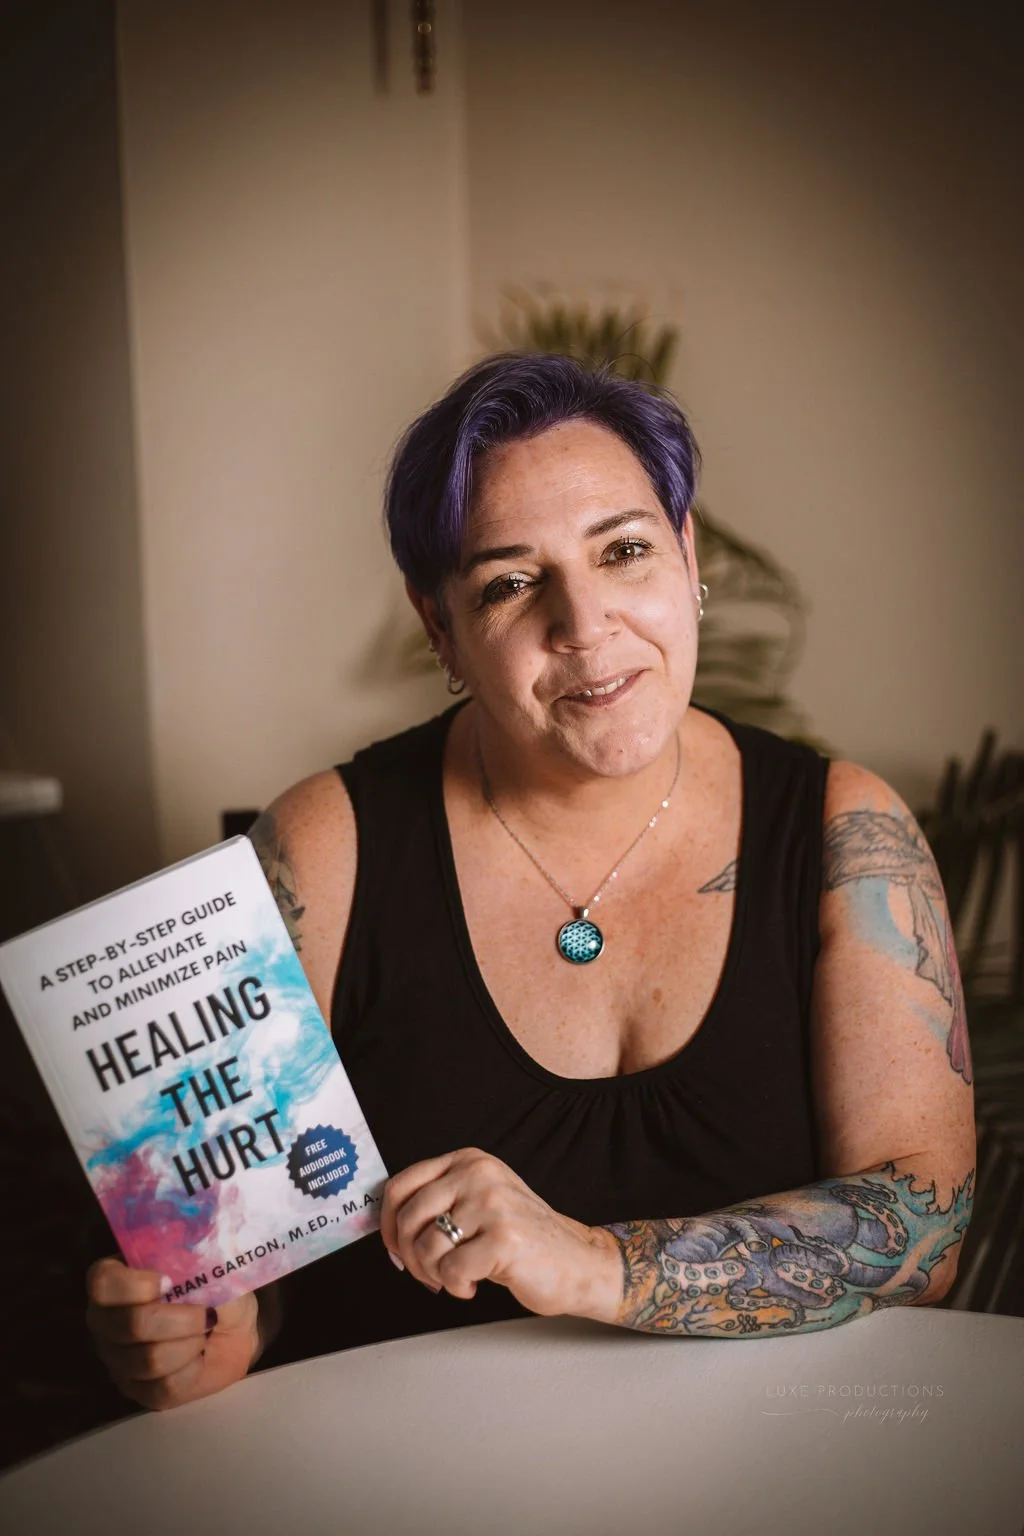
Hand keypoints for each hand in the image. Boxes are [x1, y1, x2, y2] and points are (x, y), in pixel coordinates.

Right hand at [86, 1257, 260, 1409]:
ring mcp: (117, 1360)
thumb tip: (192, 1267)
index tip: (170, 1282)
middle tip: (206, 1313)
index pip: (103, 1282)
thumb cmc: (212, 1287)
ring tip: (203, 1333)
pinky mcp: (138, 1391)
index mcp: (114, 1281)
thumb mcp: (207, 1264)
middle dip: (182, 1319)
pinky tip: (198, 1356)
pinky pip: (164, 1386)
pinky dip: (193, 1368)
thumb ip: (194, 1261)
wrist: (231, 1327)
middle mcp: (104, 1321)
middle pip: (133, 1324)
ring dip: (190, 1343)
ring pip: (150, 1358)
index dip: (136, 1285)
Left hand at [380, 1148, 621, 1323]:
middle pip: (408, 1218)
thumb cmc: (521, 1238)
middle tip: (429, 1272)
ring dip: (433, 1275)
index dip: (386, 1223)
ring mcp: (493, 1204)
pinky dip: (455, 1287)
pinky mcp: (504, 1239)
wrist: (576, 1261)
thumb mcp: (478, 1201)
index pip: (400, 1186)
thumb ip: (438, 1201)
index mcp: (468, 1161)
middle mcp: (479, 1175)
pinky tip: (474, 1285)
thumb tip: (387, 1228)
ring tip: (456, 1278)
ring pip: (426, 1246)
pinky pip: (451, 1271)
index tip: (395, 1247)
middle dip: (409, 1256)